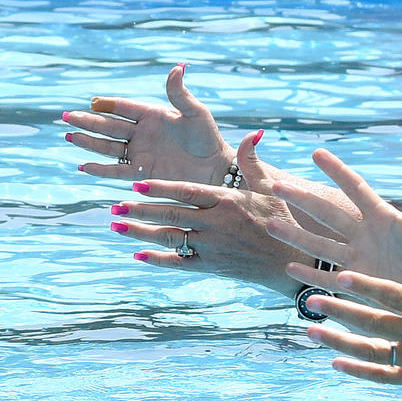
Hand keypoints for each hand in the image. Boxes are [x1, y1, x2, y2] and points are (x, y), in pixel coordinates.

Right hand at [61, 63, 234, 183]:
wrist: (215, 170)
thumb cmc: (209, 139)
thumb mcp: (196, 113)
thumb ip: (180, 94)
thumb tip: (177, 67)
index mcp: (152, 115)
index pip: (124, 107)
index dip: (107, 105)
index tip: (91, 102)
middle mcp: (141, 133)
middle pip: (109, 126)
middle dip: (88, 122)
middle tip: (66, 117)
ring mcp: (139, 153)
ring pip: (107, 147)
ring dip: (88, 143)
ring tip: (69, 137)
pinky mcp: (141, 173)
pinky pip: (116, 170)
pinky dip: (99, 169)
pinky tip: (83, 166)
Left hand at [111, 133, 316, 287]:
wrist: (287, 261)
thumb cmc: (278, 219)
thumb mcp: (267, 188)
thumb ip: (251, 161)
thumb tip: (252, 133)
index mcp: (226, 201)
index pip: (186, 192)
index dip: (159, 188)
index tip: (136, 184)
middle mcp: (215, 224)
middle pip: (171, 214)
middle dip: (141, 210)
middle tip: (114, 204)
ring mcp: (211, 248)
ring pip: (170, 238)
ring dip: (140, 232)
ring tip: (116, 224)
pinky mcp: (210, 267)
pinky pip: (179, 263)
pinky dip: (157, 260)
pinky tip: (136, 254)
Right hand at [275, 148, 401, 294]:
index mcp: (384, 218)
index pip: (356, 188)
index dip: (337, 171)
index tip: (316, 152)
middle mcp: (366, 236)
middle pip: (328, 214)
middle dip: (303, 200)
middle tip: (276, 186)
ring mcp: (359, 261)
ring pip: (320, 245)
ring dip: (296, 235)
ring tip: (271, 225)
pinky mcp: (358, 285)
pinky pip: (328, 278)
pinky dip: (310, 274)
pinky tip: (289, 267)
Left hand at [297, 214, 401, 400]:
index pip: (395, 296)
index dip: (368, 287)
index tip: (342, 276)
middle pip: (375, 323)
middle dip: (342, 311)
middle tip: (311, 300)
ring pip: (372, 351)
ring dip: (339, 342)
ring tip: (310, 332)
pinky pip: (383, 376)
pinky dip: (358, 371)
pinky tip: (335, 364)